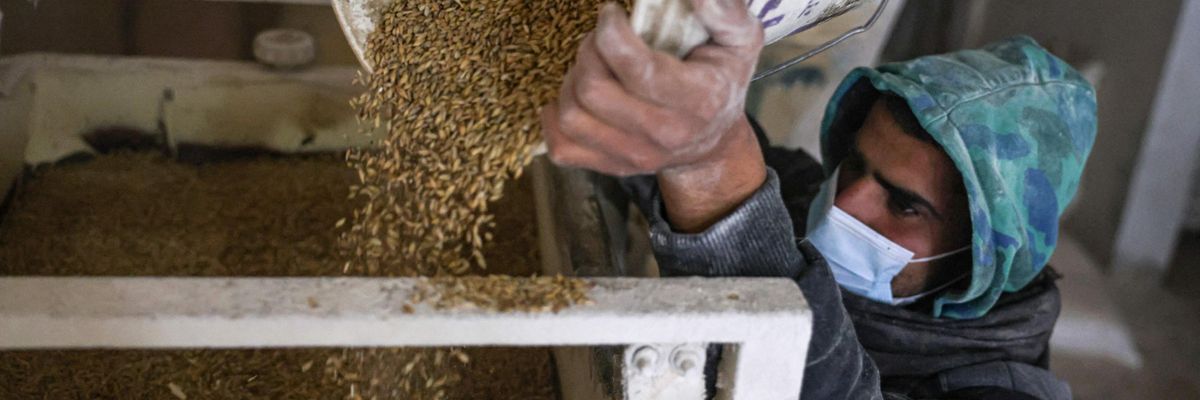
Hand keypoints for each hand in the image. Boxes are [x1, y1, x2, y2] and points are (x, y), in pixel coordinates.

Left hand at [542, 0, 767, 231]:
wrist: (713, 143)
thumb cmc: (722, 80)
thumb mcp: (741, 41)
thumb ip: (726, 12)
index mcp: (697, 99)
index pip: (636, 68)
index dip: (610, 33)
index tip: (612, 14)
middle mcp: (663, 134)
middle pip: (594, 90)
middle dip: (588, 51)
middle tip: (601, 38)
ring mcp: (634, 156)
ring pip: (572, 116)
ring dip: (571, 81)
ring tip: (592, 66)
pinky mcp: (611, 167)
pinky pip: (562, 147)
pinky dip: (554, 118)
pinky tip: (575, 96)